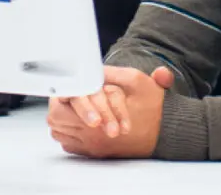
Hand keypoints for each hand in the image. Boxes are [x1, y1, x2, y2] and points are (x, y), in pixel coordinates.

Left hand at [48, 66, 173, 158]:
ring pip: (59, 131)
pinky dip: (67, 133)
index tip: (70, 84)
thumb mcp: (135, 80)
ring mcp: (92, 144)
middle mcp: (92, 131)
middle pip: (56, 117)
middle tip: (69, 94)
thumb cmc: (151, 107)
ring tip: (70, 107)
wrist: (164, 132)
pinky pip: (68, 144)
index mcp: (99, 111)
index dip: (65, 90)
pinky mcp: (95, 152)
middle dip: (59, 103)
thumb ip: (111, 73)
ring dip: (61, 118)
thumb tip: (92, 68)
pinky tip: (76, 122)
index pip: (67, 99)